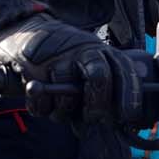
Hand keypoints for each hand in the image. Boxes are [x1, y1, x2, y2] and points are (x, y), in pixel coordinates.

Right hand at [0, 14, 144, 125]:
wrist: (28, 34)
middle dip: (97, 106)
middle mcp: (82, 51)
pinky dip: (42, 109)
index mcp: (102, 51)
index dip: (129, 96)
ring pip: (67, 97)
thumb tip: (117, 124)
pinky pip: (41, 102)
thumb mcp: (91, 64)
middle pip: (99, 78)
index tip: (127, 116)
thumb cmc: (66, 58)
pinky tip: (43, 101)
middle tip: (91, 118)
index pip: (123, 71)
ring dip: (64, 112)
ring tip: (60, 107)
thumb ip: (104, 89)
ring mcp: (57, 58)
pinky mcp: (33, 67)